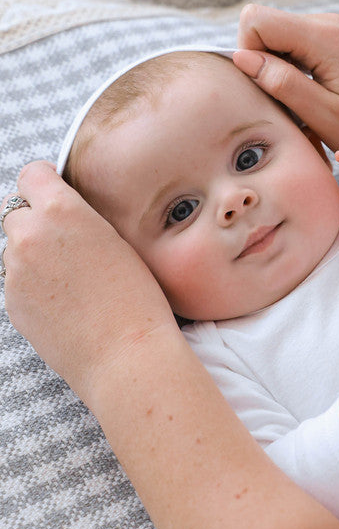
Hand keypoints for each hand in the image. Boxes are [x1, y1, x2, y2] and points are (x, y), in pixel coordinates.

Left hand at [2, 162, 177, 404]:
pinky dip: (33, 285)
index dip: (45, 182)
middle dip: (35, 221)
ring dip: (32, 255)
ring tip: (70, 279)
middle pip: (14, 212)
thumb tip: (62, 216)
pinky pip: (15, 281)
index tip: (55, 192)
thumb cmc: (137, 298)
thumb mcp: (116, 240)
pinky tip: (64, 301)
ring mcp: (14, 271)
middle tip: (66, 242)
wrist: (126, 354)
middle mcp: (30, 236)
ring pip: (14, 249)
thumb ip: (80, 220)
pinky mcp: (11, 302)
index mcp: (61, 211)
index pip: (31, 175)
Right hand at [234, 4, 338, 150]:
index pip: (256, 20)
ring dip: (274, 65)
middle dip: (261, 59)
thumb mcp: (322, 114)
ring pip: (274, 32)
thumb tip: (242, 58)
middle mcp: (326, 23)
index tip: (268, 86)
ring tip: (300, 96)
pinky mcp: (330, 37)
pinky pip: (290, 40)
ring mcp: (329, 27)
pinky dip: (288, 65)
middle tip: (285, 96)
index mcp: (324, 38)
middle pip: (262, 23)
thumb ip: (282, 84)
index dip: (249, 52)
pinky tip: (308, 89)